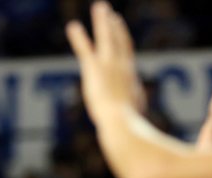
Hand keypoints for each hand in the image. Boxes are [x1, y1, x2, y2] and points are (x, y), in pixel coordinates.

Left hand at [66, 2, 144, 124]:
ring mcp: (110, 67)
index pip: (127, 56)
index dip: (124, 40)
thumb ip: (134, 121)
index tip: (120, 28)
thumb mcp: (135, 125)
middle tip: (111, 14)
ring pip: (107, 37)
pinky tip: (73, 27)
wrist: (122, 125)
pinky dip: (79, 37)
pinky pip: (85, 49)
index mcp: (131, 81)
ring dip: (103, 21)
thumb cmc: (130, 130)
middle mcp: (123, 69)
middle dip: (115, 26)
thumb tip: (139, 132)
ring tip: (100, 7)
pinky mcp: (94, 69)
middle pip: (120, 41)